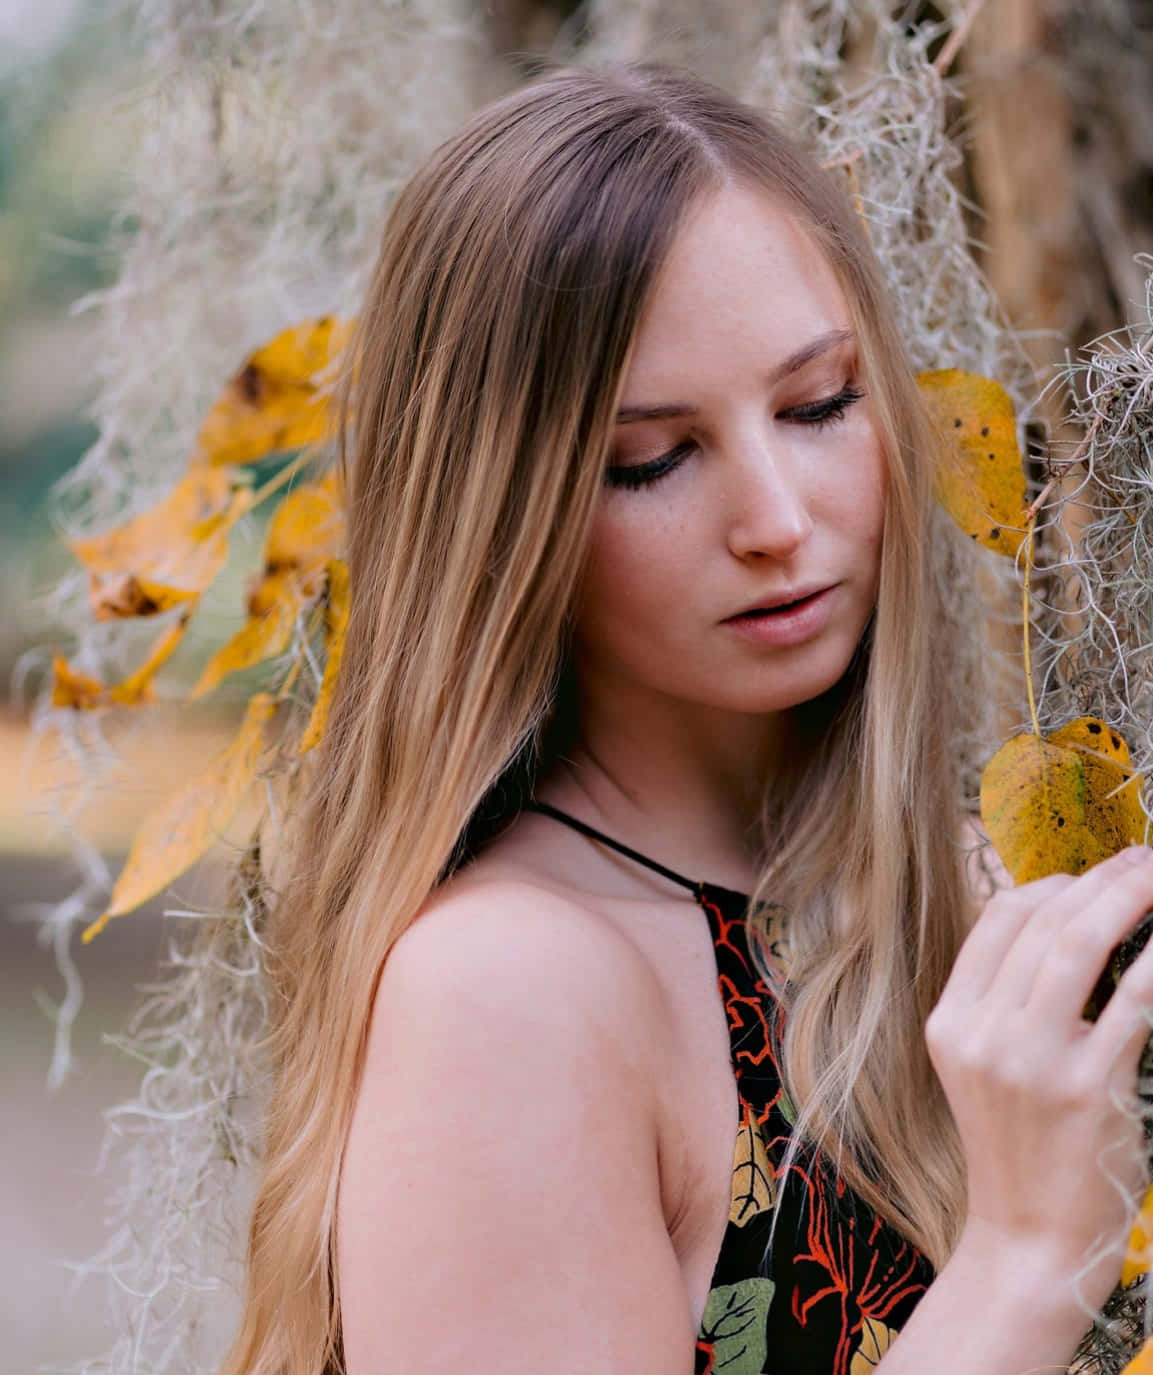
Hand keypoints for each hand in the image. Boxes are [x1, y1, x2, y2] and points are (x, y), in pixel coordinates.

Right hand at [925, 845, 1152, 1311]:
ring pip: (1077, 946)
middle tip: (1141, 860)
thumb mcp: (977, 1067)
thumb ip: (999, 1000)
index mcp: (950, 1020)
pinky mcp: (1085, 1089)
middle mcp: (981, 1033)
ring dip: (1127, 899)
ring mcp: (1030, 1060)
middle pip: (1041, 922)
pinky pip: (1130, 1001)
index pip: (996, 919)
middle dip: (1099, 879)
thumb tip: (1056, 922)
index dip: (1048, 883)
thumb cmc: (1017, 1147)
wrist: (1029, 1239)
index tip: (1090, 876)